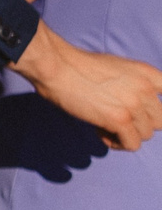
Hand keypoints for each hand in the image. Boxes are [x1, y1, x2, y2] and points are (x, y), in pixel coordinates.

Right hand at [13, 22, 161, 148]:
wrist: (58, 67)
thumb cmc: (78, 65)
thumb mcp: (117, 66)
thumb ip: (134, 83)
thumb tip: (135, 103)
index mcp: (147, 73)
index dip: (157, 108)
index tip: (143, 113)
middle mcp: (146, 89)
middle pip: (160, 121)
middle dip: (140, 124)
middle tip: (119, 120)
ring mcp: (134, 105)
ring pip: (146, 134)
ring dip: (126, 134)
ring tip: (105, 126)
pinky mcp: (119, 120)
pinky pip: (132, 144)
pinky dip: (117, 143)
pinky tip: (100, 132)